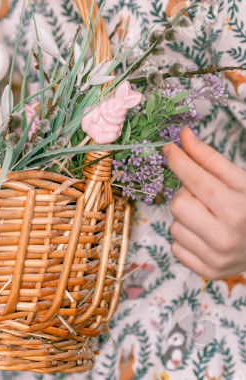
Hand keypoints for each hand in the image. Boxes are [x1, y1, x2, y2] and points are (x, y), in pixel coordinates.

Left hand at [163, 127, 245, 279]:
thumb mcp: (238, 179)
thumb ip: (209, 157)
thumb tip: (183, 136)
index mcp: (237, 210)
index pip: (195, 180)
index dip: (179, 160)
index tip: (169, 147)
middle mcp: (226, 238)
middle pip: (178, 204)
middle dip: (187, 194)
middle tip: (204, 195)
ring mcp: (216, 259)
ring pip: (174, 225)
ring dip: (186, 217)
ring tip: (208, 216)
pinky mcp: (208, 272)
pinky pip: (176, 247)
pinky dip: (186, 237)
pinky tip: (205, 234)